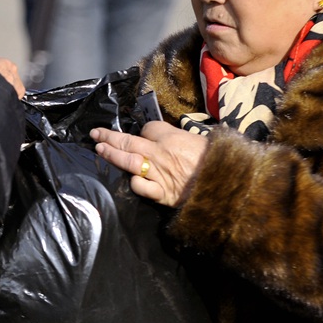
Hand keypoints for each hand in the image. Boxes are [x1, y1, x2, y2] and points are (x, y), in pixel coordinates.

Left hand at [90, 121, 206, 206]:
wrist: (227, 184)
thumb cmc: (217, 161)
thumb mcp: (201, 139)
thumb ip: (180, 137)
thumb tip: (167, 137)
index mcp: (171, 138)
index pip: (148, 129)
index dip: (143, 131)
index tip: (142, 135)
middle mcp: (160, 153)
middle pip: (128, 141)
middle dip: (110, 136)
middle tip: (96, 133)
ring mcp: (158, 174)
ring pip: (128, 161)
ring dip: (111, 154)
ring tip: (99, 148)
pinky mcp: (162, 193)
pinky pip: (141, 187)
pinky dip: (134, 183)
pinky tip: (129, 179)